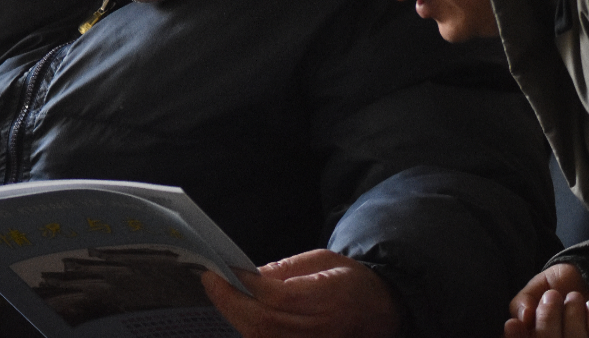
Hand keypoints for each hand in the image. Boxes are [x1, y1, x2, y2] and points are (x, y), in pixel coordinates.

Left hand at [201, 249, 399, 337]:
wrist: (379, 312)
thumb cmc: (350, 281)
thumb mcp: (324, 259)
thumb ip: (288, 267)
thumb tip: (251, 273)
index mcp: (330, 296)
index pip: (280, 296)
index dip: (250, 284)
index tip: (226, 268)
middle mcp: (320, 327)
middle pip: (264, 322)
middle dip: (231, 301)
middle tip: (210, 280)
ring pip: (261, 337)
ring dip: (234, 315)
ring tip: (218, 292)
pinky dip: (247, 328)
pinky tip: (236, 310)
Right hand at [504, 264, 588, 337]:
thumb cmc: (560, 288)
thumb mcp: (536, 288)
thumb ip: (524, 301)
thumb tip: (523, 317)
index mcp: (539, 335)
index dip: (518, 336)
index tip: (513, 324)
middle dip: (548, 319)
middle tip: (552, 296)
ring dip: (573, 314)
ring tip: (573, 298)